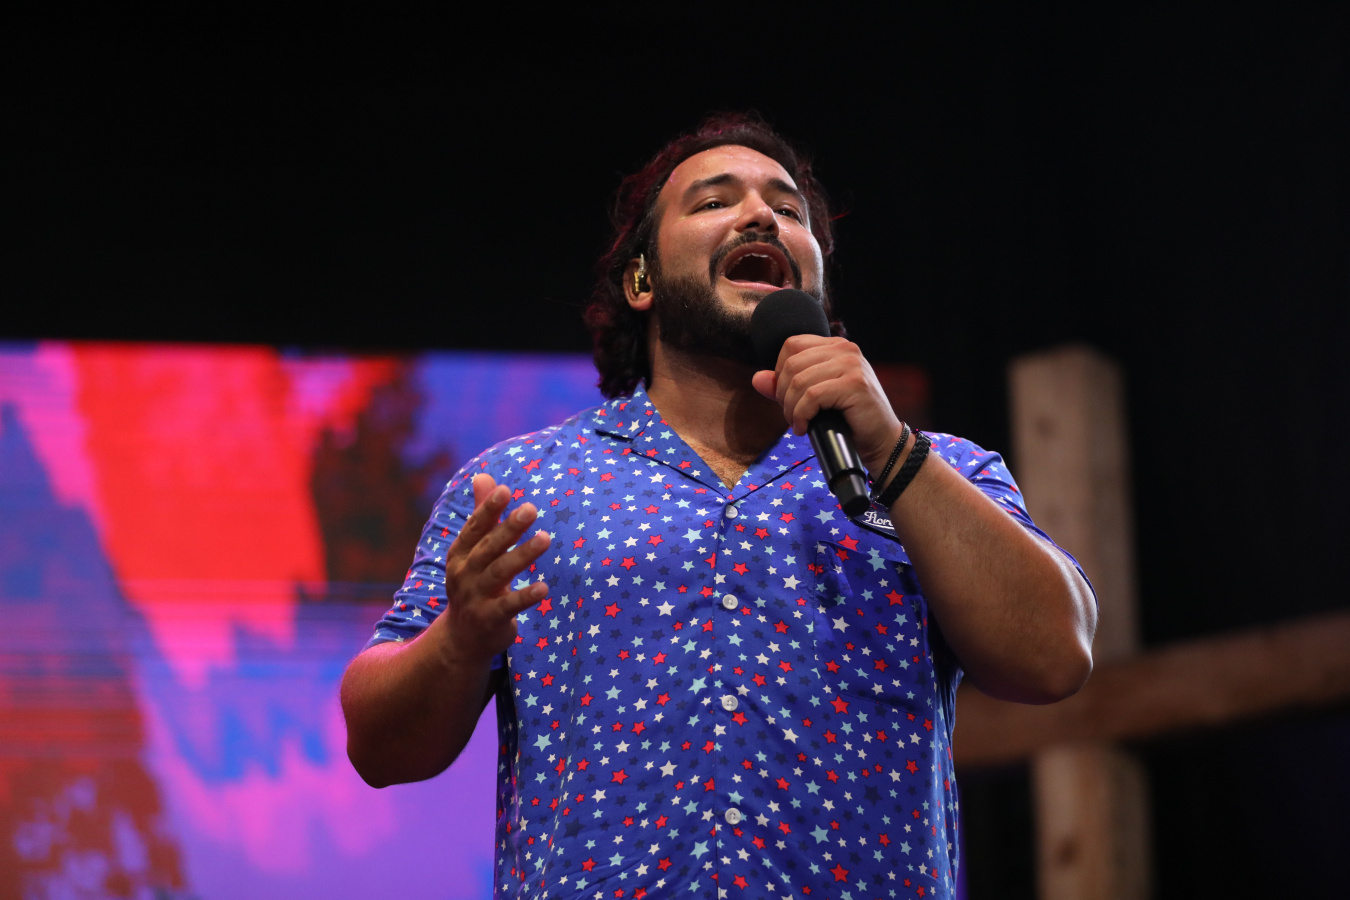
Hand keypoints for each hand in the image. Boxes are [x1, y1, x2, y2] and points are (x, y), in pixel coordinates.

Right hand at [440, 473, 551, 665]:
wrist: (462, 638)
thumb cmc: (474, 584)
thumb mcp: (474, 551)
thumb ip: (483, 516)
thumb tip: (483, 475)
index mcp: (460, 554)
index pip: (474, 528)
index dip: (488, 509)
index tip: (505, 490)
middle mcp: (463, 574)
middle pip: (489, 548)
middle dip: (508, 528)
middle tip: (531, 509)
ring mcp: (474, 598)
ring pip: (500, 573)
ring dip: (522, 555)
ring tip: (545, 538)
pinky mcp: (489, 619)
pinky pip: (508, 606)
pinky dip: (525, 597)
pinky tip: (544, 587)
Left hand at [750, 335, 903, 474]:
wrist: (882, 441)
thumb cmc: (849, 420)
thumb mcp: (815, 399)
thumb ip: (787, 386)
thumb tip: (757, 378)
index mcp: (836, 346)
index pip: (792, 345)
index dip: (780, 372)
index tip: (787, 397)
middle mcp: (845, 349)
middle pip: (792, 363)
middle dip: (783, 394)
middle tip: (792, 415)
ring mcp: (852, 365)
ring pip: (799, 381)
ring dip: (791, 408)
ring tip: (798, 424)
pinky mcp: (855, 385)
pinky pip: (812, 396)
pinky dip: (802, 415)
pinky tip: (805, 428)